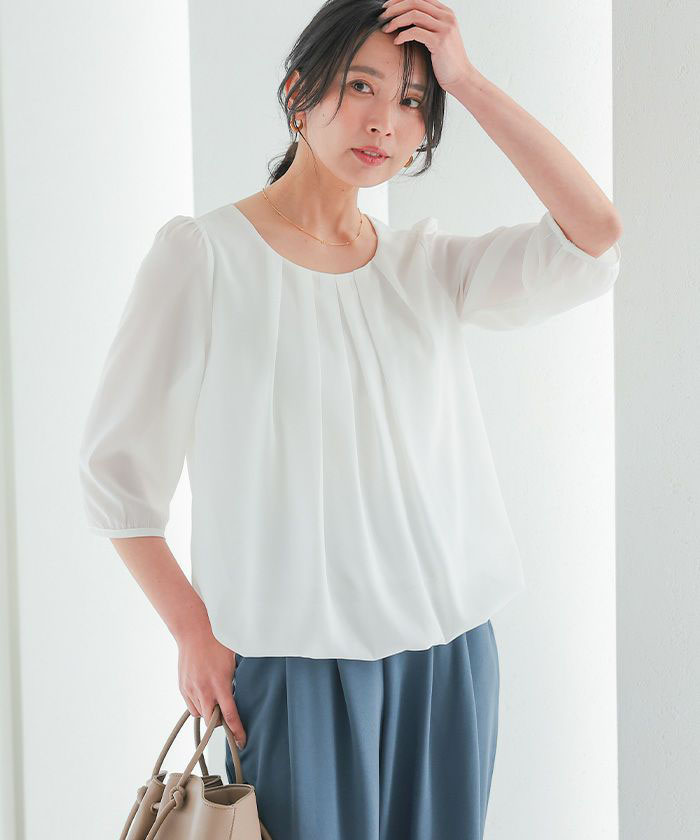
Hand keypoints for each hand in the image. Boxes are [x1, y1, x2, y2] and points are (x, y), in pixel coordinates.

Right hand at [177, 627, 246, 748]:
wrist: (194, 631)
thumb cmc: (217, 642)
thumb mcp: (234, 660)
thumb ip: (237, 679)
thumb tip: (246, 690)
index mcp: (219, 684)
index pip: (229, 715)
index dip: (236, 731)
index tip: (242, 741)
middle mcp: (203, 690)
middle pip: (211, 721)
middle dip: (220, 724)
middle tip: (228, 720)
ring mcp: (190, 689)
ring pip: (200, 714)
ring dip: (208, 712)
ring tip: (215, 700)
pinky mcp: (182, 687)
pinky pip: (191, 705)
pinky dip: (198, 704)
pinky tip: (205, 693)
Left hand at [378, 0, 474, 93]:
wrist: (461, 78)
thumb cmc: (446, 61)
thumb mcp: (439, 37)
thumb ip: (428, 25)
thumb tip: (406, 20)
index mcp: (446, 13)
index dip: (401, 0)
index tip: (387, 7)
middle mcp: (446, 17)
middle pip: (415, 2)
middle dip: (395, 7)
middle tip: (382, 16)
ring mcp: (444, 28)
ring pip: (414, 15)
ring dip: (396, 20)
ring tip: (386, 28)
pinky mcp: (439, 42)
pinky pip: (415, 32)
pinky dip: (403, 35)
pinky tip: (396, 41)